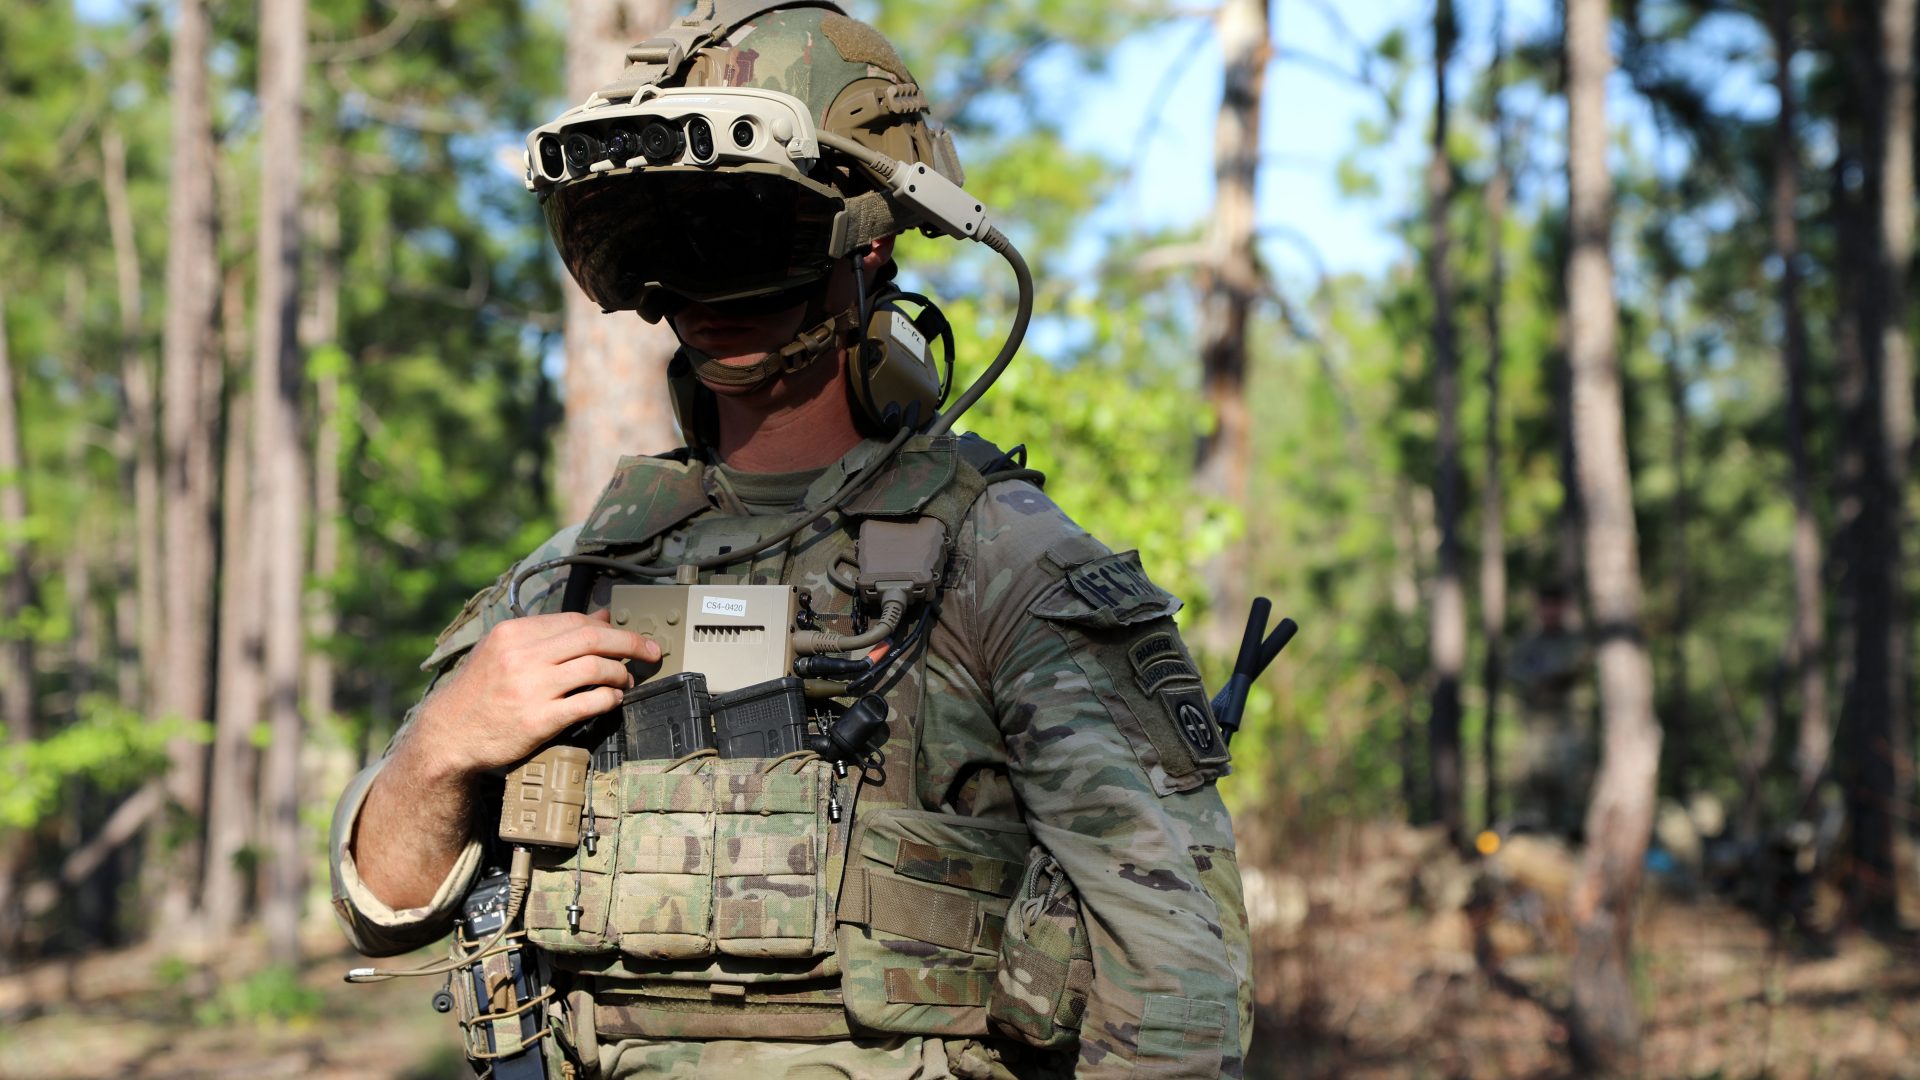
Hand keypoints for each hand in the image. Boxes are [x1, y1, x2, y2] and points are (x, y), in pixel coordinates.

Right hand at [406, 610, 659, 776]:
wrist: (447, 735)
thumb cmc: (480, 692)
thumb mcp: (505, 652)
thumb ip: (549, 634)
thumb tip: (602, 616)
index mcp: (513, 633)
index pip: (574, 620)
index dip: (609, 627)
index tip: (627, 636)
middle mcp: (522, 656)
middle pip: (591, 638)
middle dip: (629, 643)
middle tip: (651, 651)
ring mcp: (531, 688)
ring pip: (594, 668)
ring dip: (620, 673)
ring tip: (627, 679)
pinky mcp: (539, 719)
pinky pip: (588, 702)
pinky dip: (609, 698)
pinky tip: (614, 699)